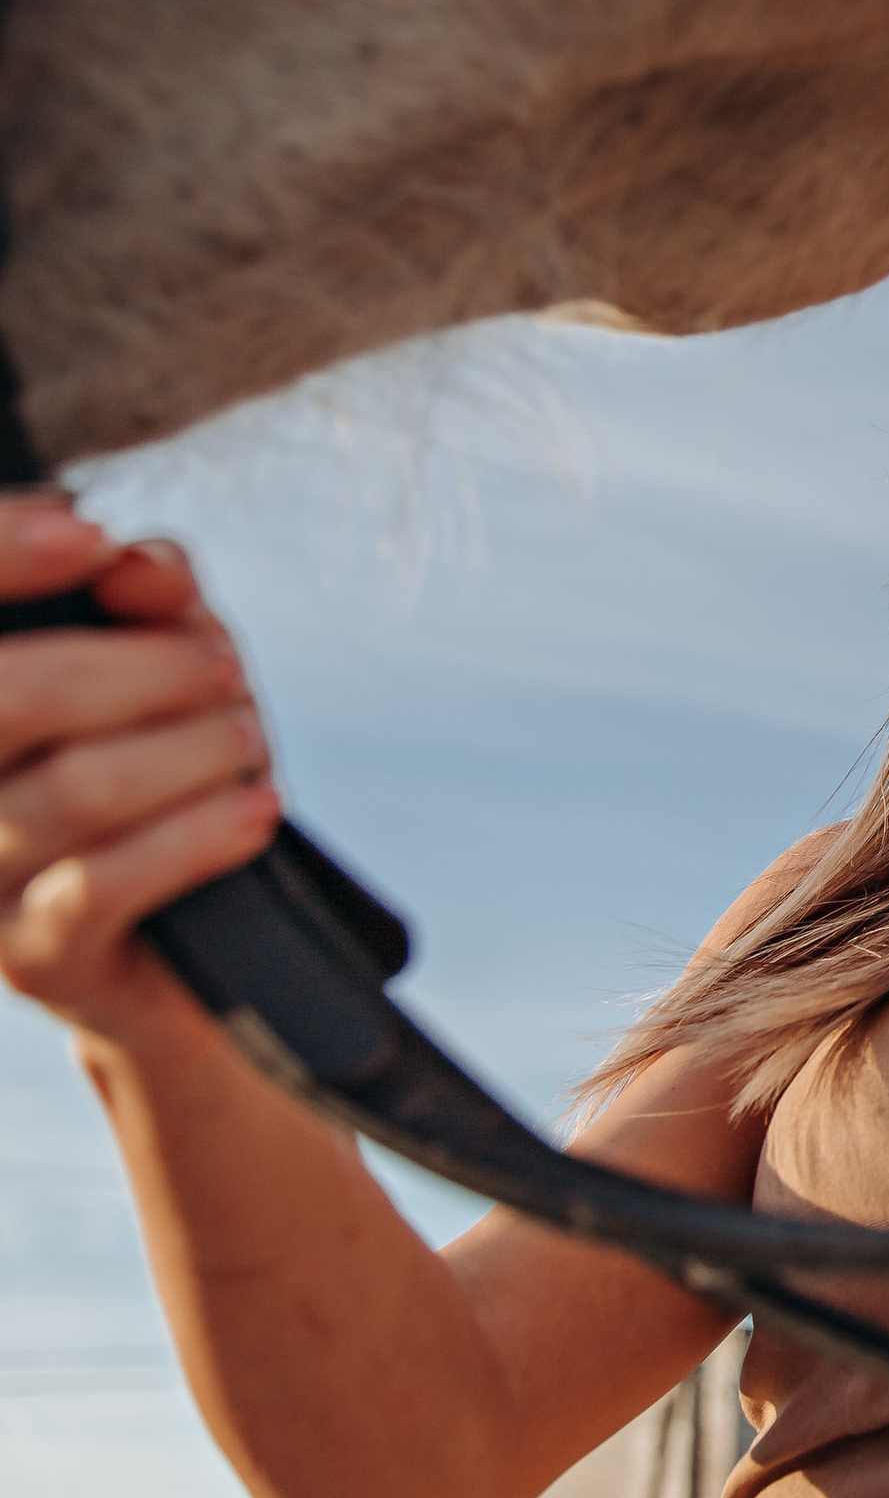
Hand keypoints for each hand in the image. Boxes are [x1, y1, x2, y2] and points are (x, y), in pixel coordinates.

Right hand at [0, 496, 279, 1037]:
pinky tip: (254, 810)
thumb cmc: (170, 782)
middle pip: (14, 695)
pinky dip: (196, 834)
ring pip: (75, 788)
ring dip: (191, 749)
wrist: (196, 953)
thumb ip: (156, 602)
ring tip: (245, 740)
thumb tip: (138, 565)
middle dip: (143, 666)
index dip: (0, 554)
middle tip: (222, 672)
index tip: (87, 539)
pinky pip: (101, 885)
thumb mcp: (175, 672)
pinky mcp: (33, 958)